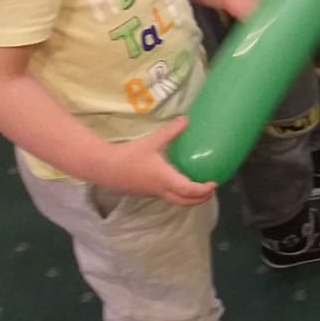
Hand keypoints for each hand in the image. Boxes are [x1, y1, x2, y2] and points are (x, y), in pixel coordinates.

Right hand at [97, 117, 215, 206]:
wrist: (105, 168)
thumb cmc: (130, 155)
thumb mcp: (152, 141)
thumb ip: (171, 131)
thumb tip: (187, 119)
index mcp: (165, 179)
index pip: (188, 190)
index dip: (203, 190)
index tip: (214, 184)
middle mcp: (161, 190)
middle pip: (185, 201)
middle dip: (200, 198)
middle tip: (211, 189)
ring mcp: (153, 193)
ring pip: (175, 200)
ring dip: (189, 198)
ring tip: (200, 188)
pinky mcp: (146, 192)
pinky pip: (167, 197)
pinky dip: (178, 194)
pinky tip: (179, 183)